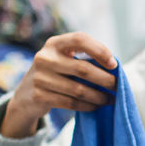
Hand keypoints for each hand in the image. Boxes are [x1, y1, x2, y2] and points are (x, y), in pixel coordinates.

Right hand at [1, 32, 117, 138]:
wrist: (26, 95)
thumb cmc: (55, 74)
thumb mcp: (63, 59)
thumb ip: (83, 59)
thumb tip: (114, 69)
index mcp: (54, 43)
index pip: (80, 39)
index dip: (100, 50)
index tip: (114, 64)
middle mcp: (44, 57)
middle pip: (83, 69)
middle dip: (105, 80)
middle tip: (117, 87)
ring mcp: (40, 77)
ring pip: (78, 90)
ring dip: (99, 96)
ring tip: (110, 99)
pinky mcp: (39, 96)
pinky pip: (71, 103)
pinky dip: (88, 106)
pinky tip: (96, 106)